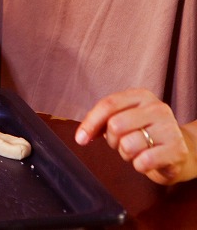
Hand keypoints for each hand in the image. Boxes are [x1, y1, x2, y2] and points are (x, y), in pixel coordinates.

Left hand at [75, 88, 196, 184]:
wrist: (180, 152)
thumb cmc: (144, 134)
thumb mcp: (123, 120)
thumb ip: (101, 122)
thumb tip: (82, 136)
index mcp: (141, 96)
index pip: (108, 104)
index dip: (90, 123)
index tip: (80, 139)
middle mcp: (157, 108)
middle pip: (116, 125)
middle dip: (112, 140)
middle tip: (122, 144)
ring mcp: (169, 127)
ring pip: (128, 144)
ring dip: (127, 154)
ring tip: (138, 151)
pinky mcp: (177, 150)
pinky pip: (144, 161)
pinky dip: (139, 165)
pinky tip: (148, 161)